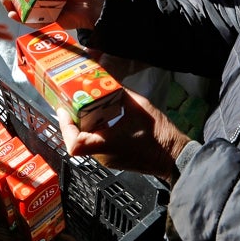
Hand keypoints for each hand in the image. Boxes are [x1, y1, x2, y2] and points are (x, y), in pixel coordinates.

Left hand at [57, 86, 189, 181]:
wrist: (175, 158)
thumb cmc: (159, 135)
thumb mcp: (139, 107)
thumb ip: (120, 93)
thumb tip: (107, 80)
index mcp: (106, 145)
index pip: (74, 143)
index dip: (65, 126)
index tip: (64, 108)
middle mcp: (103, 156)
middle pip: (76, 139)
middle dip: (72, 119)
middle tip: (72, 99)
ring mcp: (108, 159)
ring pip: (86, 141)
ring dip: (83, 123)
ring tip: (84, 103)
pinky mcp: (114, 159)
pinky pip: (96, 143)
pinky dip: (94, 128)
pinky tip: (100, 113)